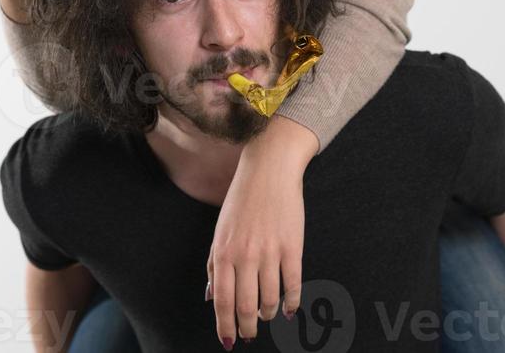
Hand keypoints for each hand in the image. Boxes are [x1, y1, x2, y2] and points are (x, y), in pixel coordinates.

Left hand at [206, 147, 304, 345]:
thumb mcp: (220, 230)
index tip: (229, 341)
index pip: (222, 302)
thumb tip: (211, 297)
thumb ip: (214, 264)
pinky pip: (293, 286)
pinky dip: (291, 304)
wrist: (269, 169)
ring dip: (269, 314)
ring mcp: (270, 252)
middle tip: (250, 334)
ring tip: (268, 314)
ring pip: (270, 300)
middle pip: (246, 307)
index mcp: (224, 251)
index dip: (225, 327)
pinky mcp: (293, 247)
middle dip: (248, 328)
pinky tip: (289, 309)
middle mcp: (245, 255)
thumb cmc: (242, 199)